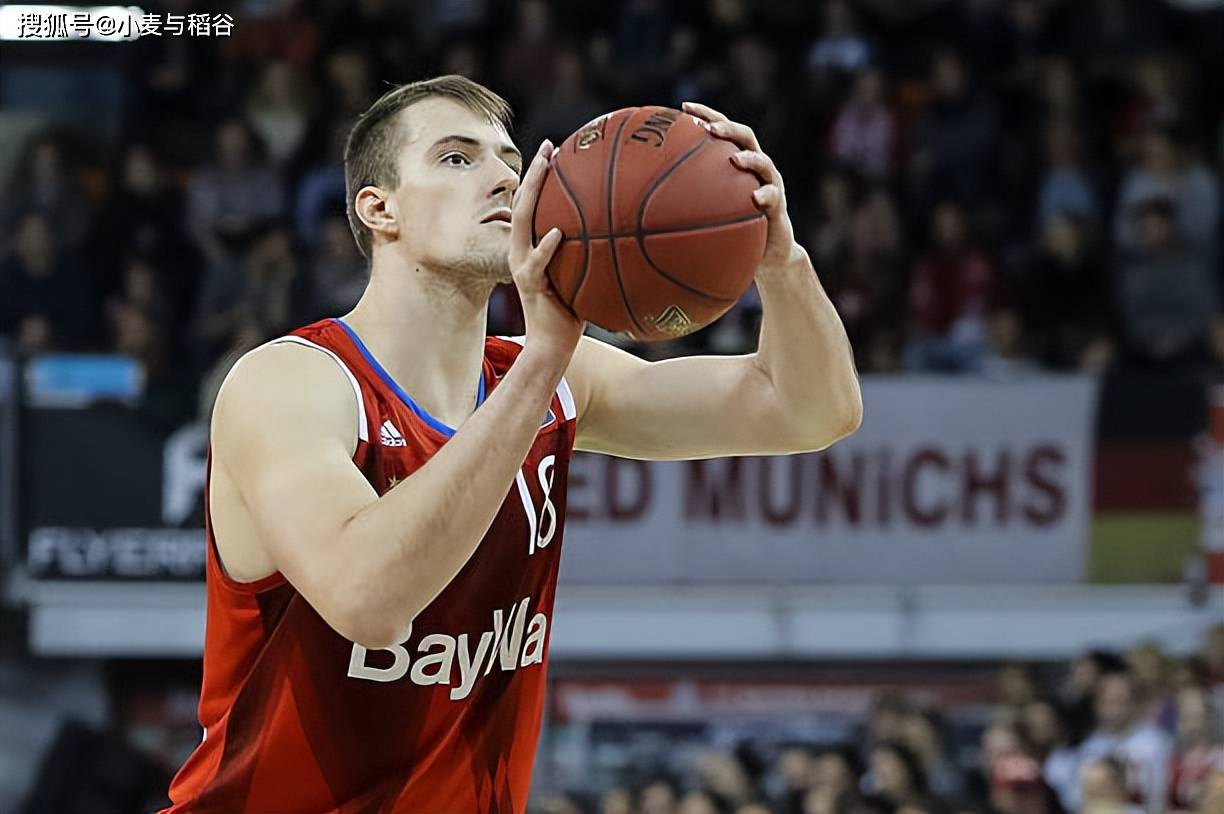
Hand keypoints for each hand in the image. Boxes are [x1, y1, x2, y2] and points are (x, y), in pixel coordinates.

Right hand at [509, 139, 585, 363]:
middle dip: (534, 171)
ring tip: (545, 169)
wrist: (551, 346)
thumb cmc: (571, 313)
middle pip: (522, 202)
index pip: (531, 203)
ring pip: (521, 221)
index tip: (554, 149)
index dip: (540, 175)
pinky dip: (547, 246)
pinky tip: (558, 232)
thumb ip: (592, 255)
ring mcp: (523, 265)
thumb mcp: (582, 277)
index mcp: (530, 247)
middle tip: (550, 147)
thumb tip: (626, 236)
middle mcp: (520, 250)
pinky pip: (537, 261)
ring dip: (532, 192)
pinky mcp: (529, 284)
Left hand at [682, 101, 803, 274]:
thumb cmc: (730, 232)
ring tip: (734, 160)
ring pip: (763, 163)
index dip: (705, 115)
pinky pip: (773, 198)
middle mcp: (754, 169)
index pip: (721, 131)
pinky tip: (755, 198)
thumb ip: (680, 204)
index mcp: (736, 163)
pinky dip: (766, 195)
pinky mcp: (778, 207)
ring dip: (749, 159)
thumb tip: (636, 208)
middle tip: (709, 130)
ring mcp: (770, 185)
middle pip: (745, 137)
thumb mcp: (703, 215)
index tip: (683, 108)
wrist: (767, 254)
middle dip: (727, 129)